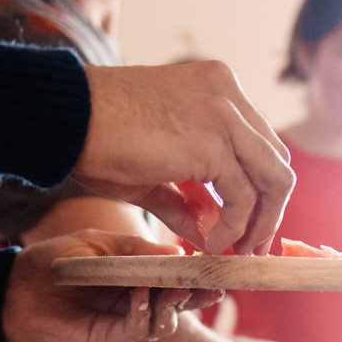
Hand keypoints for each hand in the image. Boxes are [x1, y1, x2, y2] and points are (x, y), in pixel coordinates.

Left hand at [3, 230, 196, 341]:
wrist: (12, 288)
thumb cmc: (52, 261)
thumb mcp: (97, 244)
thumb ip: (135, 249)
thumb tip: (177, 251)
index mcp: (135, 278)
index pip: (174, 280)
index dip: (196, 277)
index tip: (217, 269)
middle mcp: (134, 303)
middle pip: (177, 305)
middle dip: (195, 296)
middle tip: (211, 287)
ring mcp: (122, 323)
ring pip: (162, 322)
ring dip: (171, 306)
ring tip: (170, 288)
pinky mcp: (106, 339)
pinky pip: (135, 330)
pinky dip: (143, 313)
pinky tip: (139, 295)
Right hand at [74, 62, 293, 255]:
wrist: (65, 117)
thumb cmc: (95, 137)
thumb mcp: (154, 170)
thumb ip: (188, 200)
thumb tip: (211, 238)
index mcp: (217, 89)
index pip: (260, 144)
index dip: (259, 189)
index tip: (245, 226)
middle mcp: (229, 95)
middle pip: (276, 161)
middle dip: (268, 210)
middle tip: (250, 248)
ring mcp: (225, 115)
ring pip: (275, 179)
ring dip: (260, 223)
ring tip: (235, 252)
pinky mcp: (213, 143)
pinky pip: (243, 197)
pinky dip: (234, 228)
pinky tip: (212, 244)